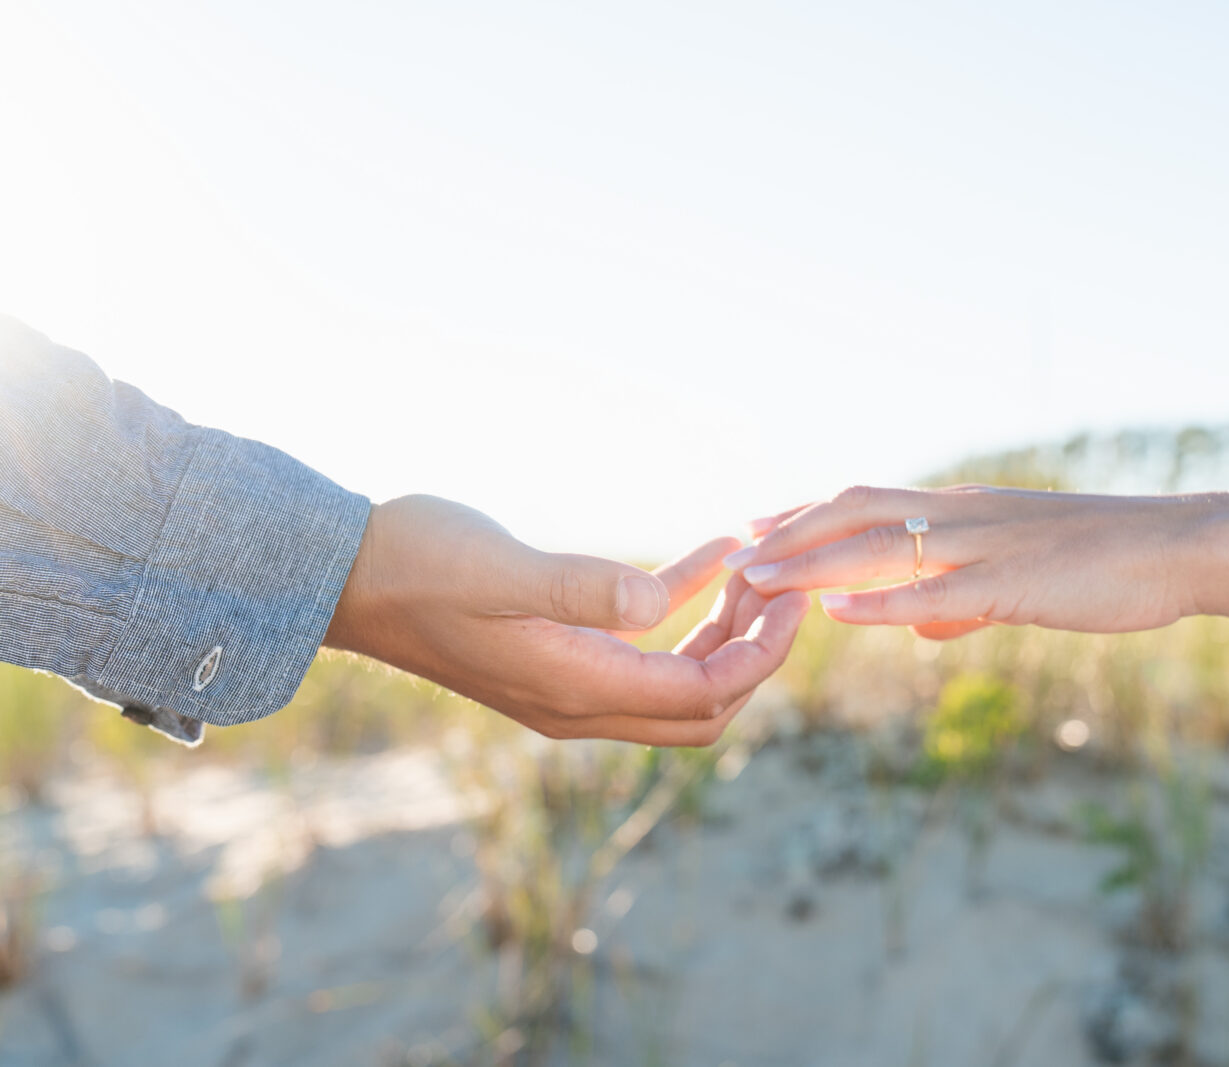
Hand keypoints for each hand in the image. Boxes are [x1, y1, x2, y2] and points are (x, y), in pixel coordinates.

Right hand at [324, 495, 808, 743]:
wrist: (344, 576)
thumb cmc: (417, 565)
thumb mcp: (501, 571)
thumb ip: (582, 588)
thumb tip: (659, 605)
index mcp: (577, 689)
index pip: (704, 695)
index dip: (761, 654)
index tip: (794, 598)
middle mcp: (580, 701)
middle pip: (701, 704)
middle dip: (753, 652)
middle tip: (784, 587)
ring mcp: (568, 680)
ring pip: (675, 674)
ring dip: (723, 629)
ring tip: (756, 566)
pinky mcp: (556, 650)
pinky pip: (640, 642)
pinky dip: (682, 604)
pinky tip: (712, 551)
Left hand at [725, 485, 1204, 638]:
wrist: (1177, 549)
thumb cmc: (1106, 564)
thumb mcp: (1023, 578)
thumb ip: (966, 600)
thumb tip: (926, 627)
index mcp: (962, 510)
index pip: (864, 501)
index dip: (804, 514)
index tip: (753, 527)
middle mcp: (961, 515)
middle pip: (854, 512)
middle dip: (788, 533)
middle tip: (732, 553)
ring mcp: (984, 546)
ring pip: (881, 547)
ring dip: (811, 562)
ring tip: (755, 579)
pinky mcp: (1012, 583)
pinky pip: (936, 591)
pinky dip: (881, 601)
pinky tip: (838, 610)